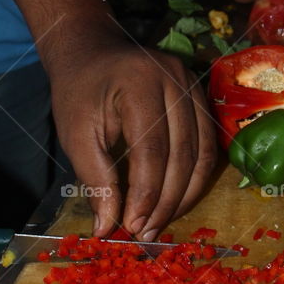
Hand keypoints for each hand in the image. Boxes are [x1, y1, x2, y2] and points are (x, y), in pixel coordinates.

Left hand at [48, 30, 217, 239]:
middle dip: (167, 201)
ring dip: (185, 195)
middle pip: (183, 153)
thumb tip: (108, 228)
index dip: (146, 193)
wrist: (92, 51)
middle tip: (146, 233)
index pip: (151, 149)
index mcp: (139, 83)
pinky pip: (207, 145)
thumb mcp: (76, 134)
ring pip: (202, 153)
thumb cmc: (79, 91)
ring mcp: (193, 85)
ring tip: (161, 223)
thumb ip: (95, 179)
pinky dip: (195, 178)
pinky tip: (176, 200)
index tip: (132, 226)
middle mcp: (175, 79)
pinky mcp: (201, 96)